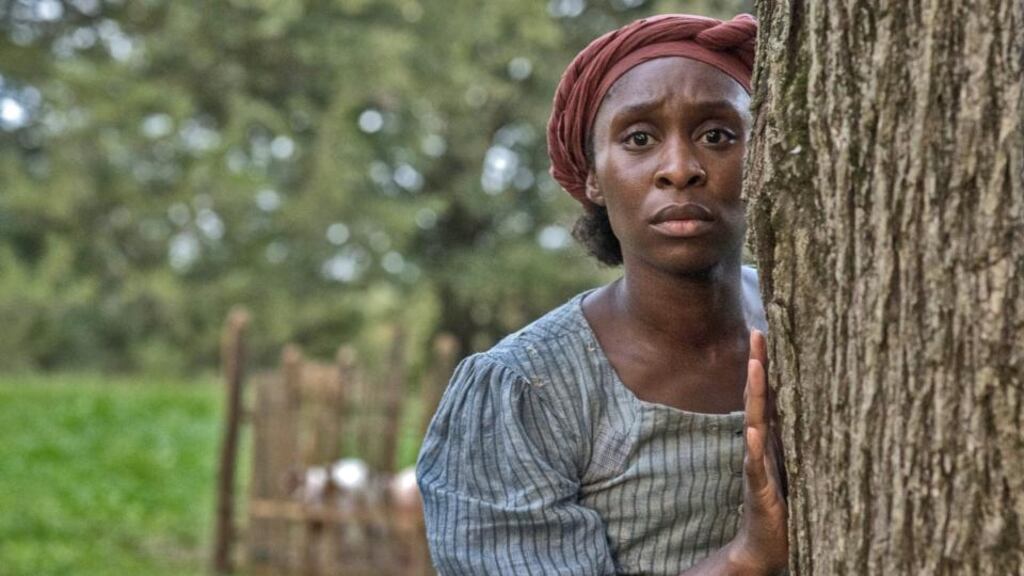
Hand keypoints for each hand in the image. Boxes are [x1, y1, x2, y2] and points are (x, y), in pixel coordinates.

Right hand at [729, 330, 787, 574]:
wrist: (765, 545)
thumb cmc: (786, 506)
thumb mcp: (799, 466)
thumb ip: (802, 440)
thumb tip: (826, 410)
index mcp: (773, 439)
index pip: (769, 394)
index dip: (767, 365)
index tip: (766, 333)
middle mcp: (761, 445)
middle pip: (757, 398)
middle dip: (757, 365)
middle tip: (756, 334)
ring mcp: (757, 465)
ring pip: (754, 422)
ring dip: (753, 395)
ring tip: (754, 368)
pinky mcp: (758, 489)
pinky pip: (754, 465)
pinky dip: (752, 448)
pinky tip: (751, 432)